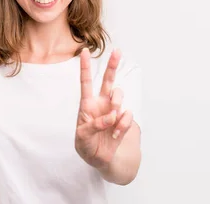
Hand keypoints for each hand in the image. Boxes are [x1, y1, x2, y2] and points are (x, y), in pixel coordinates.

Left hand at [75, 48, 132, 168]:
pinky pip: (127, 115)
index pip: (85, 82)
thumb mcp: (82, 137)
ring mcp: (114, 110)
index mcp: (87, 104)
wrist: (101, 158)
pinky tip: (115, 134)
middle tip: (117, 51)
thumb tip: (111, 116)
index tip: (83, 51)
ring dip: (117, 104)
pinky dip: (122, 125)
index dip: (85, 67)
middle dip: (112, 65)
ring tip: (112, 121)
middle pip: (108, 80)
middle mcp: (101, 103)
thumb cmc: (86, 144)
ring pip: (119, 95)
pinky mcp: (123, 119)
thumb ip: (93, 125)